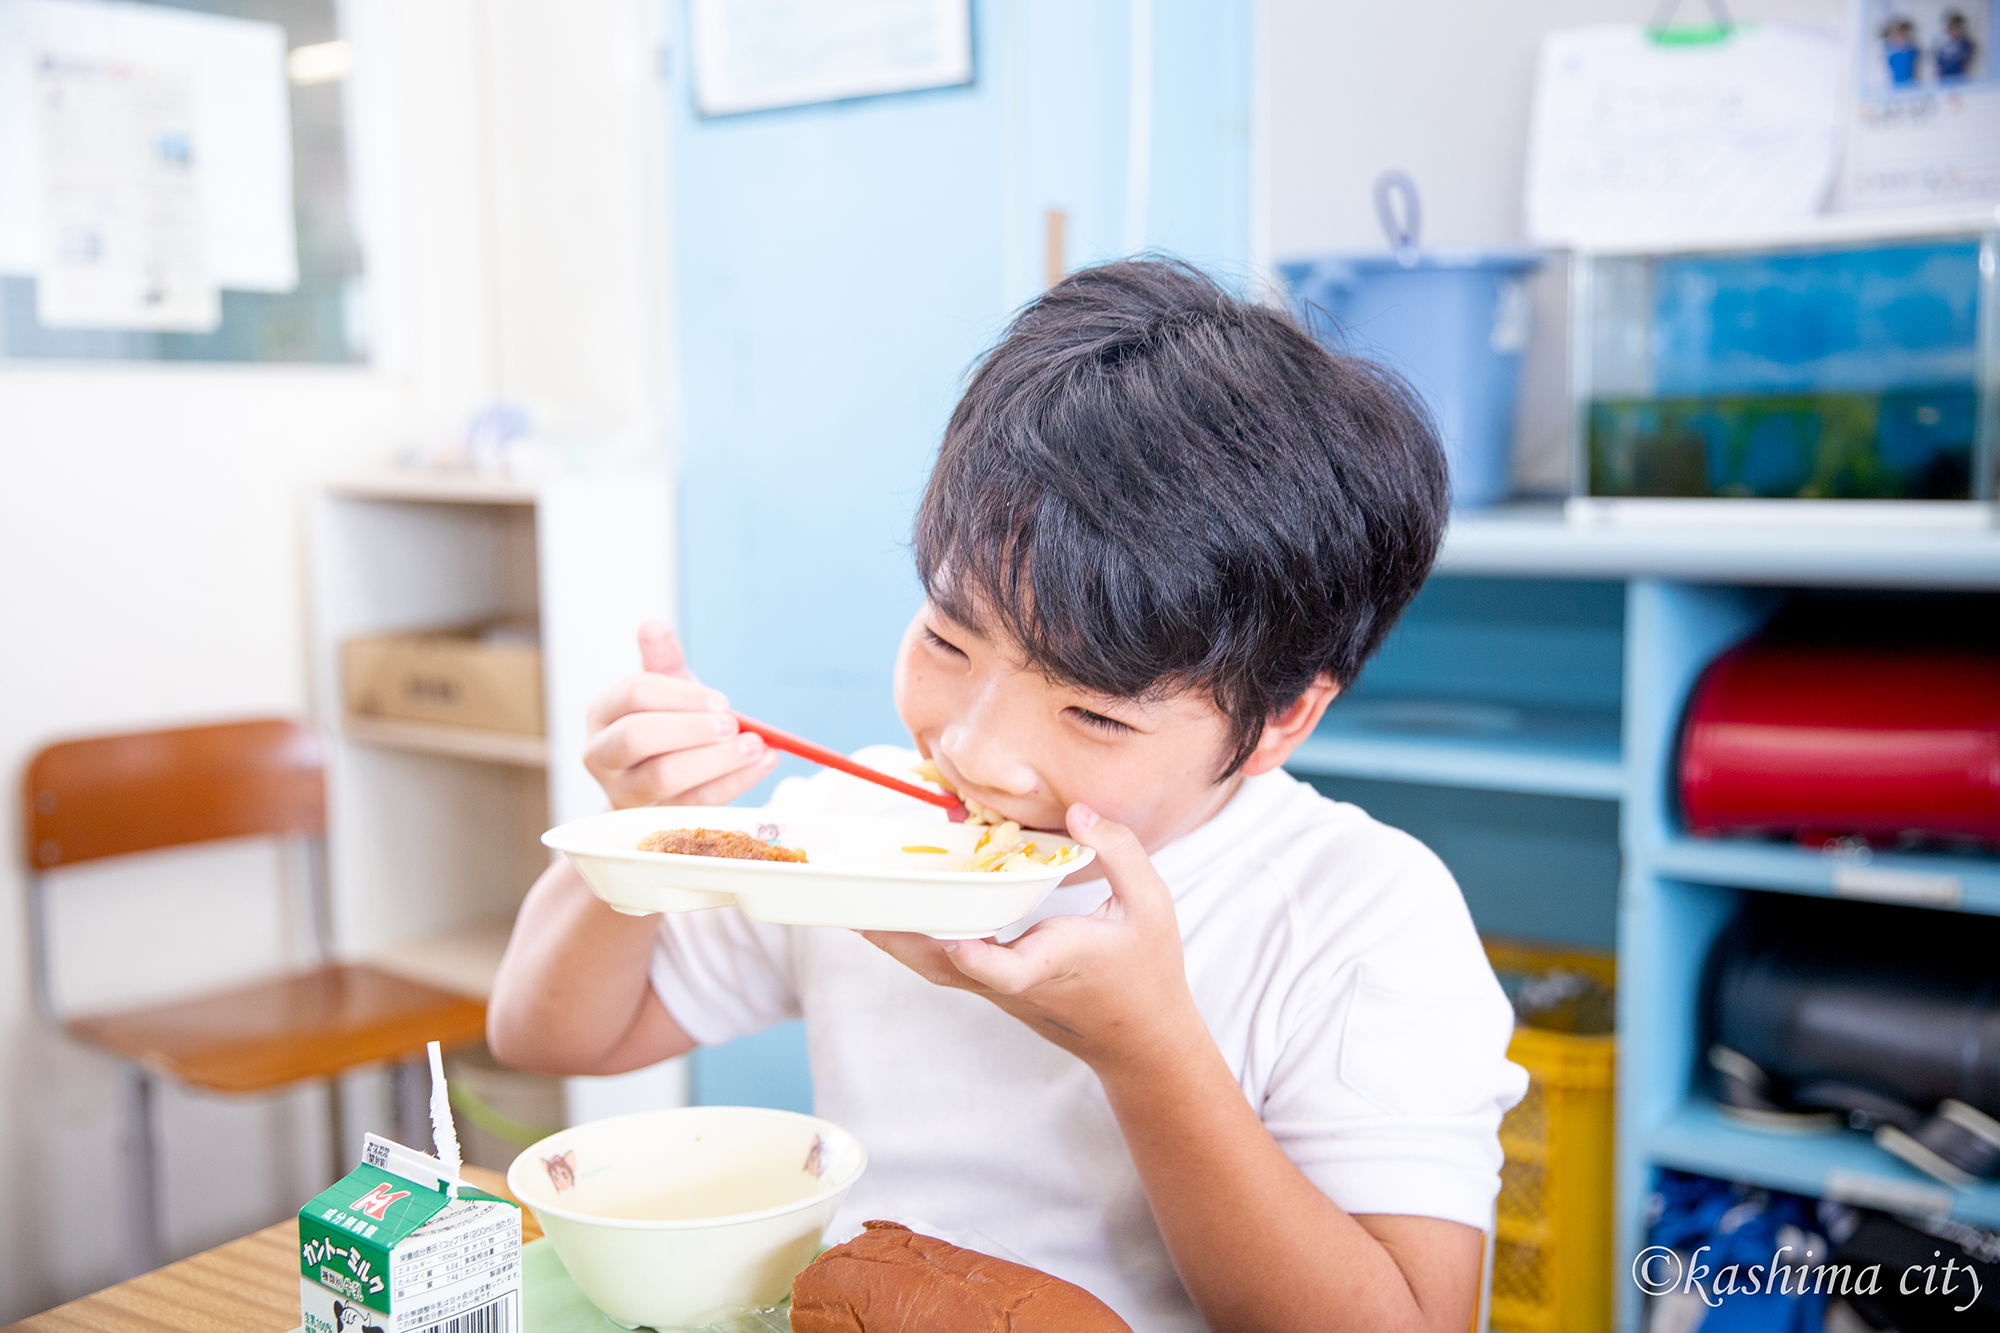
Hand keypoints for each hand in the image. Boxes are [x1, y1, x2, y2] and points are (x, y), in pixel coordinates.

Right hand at [582, 621, 776, 808]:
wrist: (660, 781)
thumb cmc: (664, 725)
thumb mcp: (664, 691)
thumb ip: (661, 660)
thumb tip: (651, 624)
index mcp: (602, 713)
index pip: (633, 695)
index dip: (678, 696)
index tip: (720, 701)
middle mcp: (601, 754)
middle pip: (636, 739)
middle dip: (689, 729)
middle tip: (732, 724)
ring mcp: (622, 792)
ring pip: (661, 778)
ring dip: (715, 761)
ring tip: (756, 746)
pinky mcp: (652, 821)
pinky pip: (693, 806)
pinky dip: (733, 784)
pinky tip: (763, 763)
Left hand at [864, 805, 1206, 1077]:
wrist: (1140, 1044)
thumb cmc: (1148, 972)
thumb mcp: (1152, 906)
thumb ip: (1119, 853)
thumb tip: (1079, 811)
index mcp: (1057, 961)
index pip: (1011, 969)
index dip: (981, 960)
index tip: (958, 945)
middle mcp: (1019, 981)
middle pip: (947, 970)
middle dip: (900, 941)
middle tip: (853, 910)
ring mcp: (1003, 990)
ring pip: (938, 971)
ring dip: (897, 941)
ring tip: (855, 907)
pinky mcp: (998, 990)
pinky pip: (948, 967)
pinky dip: (917, 943)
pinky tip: (896, 913)